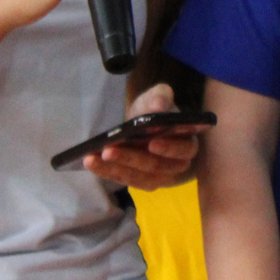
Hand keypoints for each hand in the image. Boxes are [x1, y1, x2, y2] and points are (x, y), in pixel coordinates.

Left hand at [82, 83, 201, 189]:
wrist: (146, 126)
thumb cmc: (154, 111)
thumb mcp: (156, 97)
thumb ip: (160, 97)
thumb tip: (158, 107)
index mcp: (188, 140)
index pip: (184, 148)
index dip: (169, 148)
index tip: (152, 143)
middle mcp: (179, 162)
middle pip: (158, 165)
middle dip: (131, 158)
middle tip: (109, 150)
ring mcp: (162, 176)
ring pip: (141, 177)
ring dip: (115, 168)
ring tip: (93, 158)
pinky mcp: (145, 183)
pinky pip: (127, 181)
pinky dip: (108, 172)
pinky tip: (91, 162)